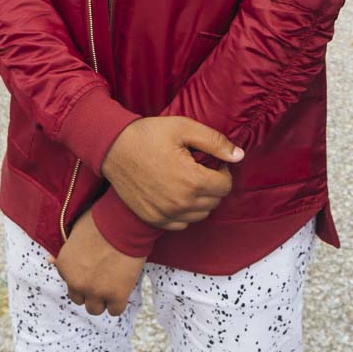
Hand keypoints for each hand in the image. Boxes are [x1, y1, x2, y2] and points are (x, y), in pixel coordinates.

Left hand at [55, 210, 143, 315]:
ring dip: (102, 299)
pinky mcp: (116, 296)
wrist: (124, 223)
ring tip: (112, 283)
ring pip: (94, 309)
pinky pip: (114, 311)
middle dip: (89, 289)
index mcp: (64, 266)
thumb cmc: (101, 220)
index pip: (69, 280)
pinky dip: (119, 301)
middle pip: (79, 298)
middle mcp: (76, 282)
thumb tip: (49, 259)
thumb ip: (65, 249)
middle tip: (102, 275)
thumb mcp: (75, 231)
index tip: (91, 266)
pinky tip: (123, 287)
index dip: (81, 273)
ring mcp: (96, 291)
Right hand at [101, 117, 240, 229]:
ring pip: (200, 215)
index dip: (223, 172)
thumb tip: (239, 156)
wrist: (113, 148)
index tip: (212, 162)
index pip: (225, 186)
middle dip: (213, 185)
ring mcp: (166, 214)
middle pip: (214, 202)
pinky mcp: (154, 219)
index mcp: (192, 180)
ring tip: (188, 180)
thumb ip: (215, 141)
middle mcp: (181, 202)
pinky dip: (185, 212)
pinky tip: (176, 193)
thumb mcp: (184, 127)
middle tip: (200, 169)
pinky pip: (182, 224)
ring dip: (201, 200)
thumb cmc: (148, 135)